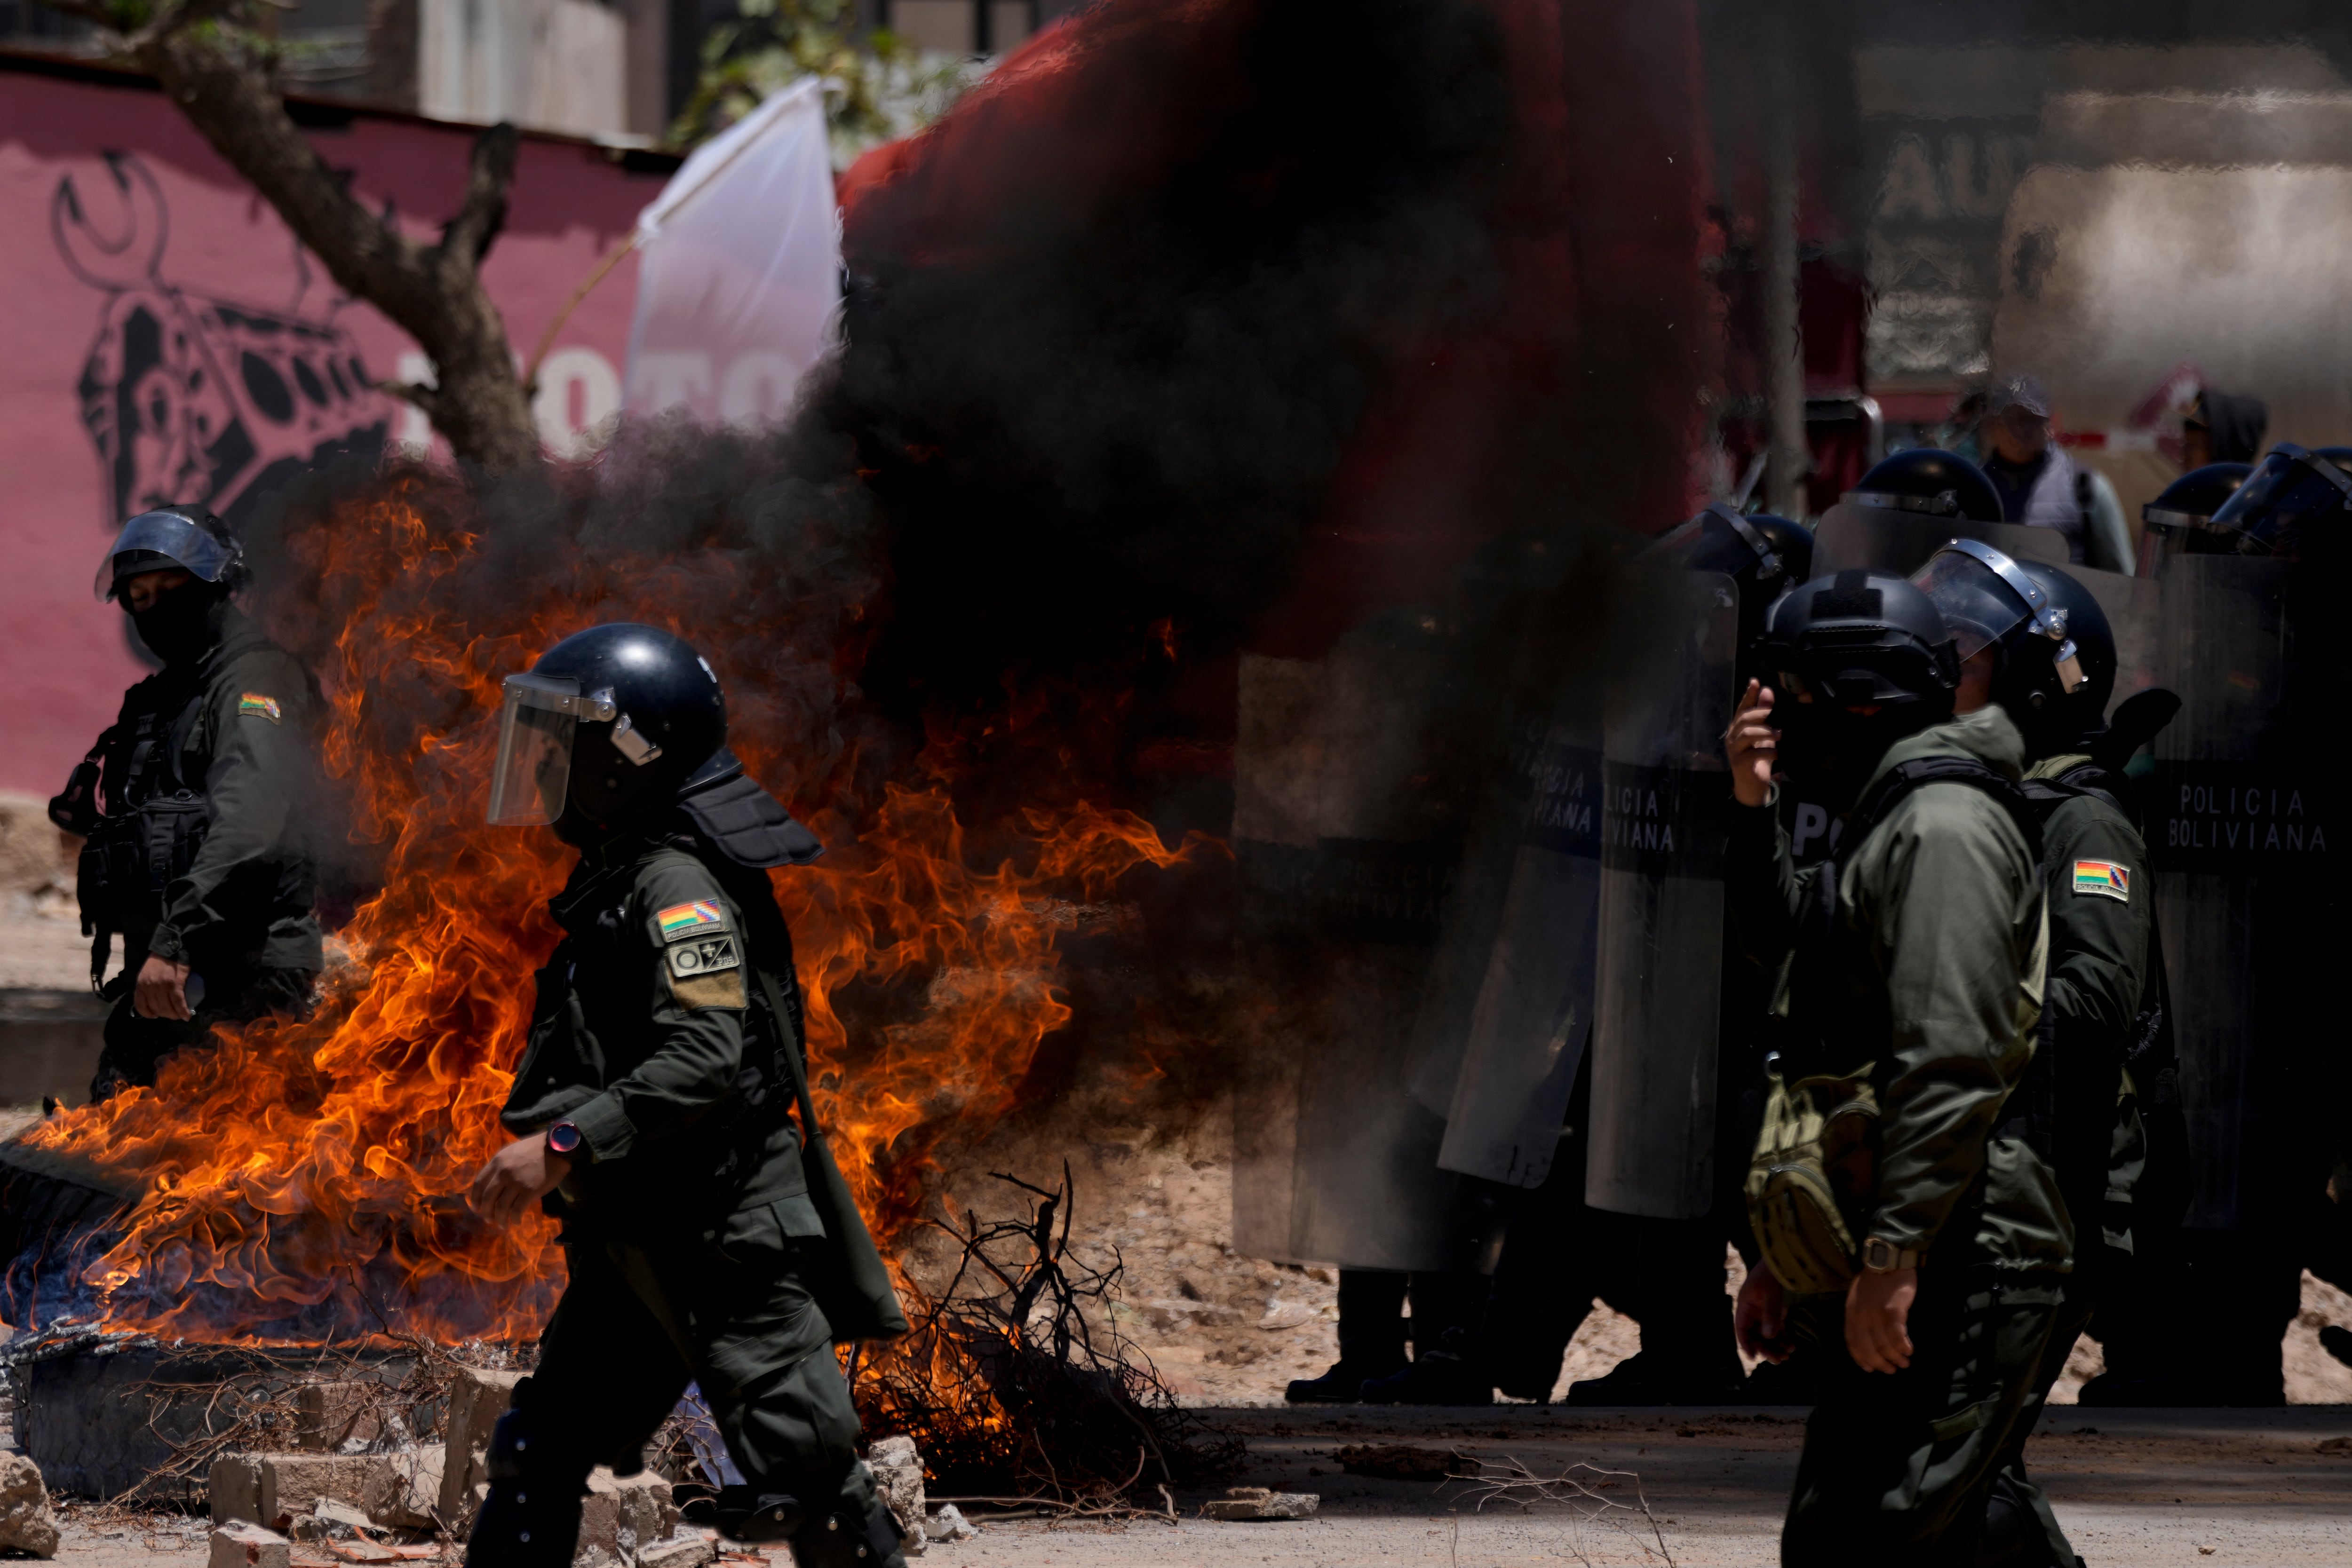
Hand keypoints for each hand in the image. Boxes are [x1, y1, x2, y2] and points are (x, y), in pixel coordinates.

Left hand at [133, 955, 192, 1020]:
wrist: (171, 947)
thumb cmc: (159, 960)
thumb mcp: (146, 973)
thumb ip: (146, 986)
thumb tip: (152, 1000)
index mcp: (140, 984)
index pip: (140, 1005)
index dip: (148, 1014)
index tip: (155, 1016)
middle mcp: (149, 987)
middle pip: (156, 1008)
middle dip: (165, 1015)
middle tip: (172, 1015)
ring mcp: (161, 985)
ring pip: (167, 1007)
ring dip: (174, 1015)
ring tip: (180, 1015)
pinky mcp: (175, 983)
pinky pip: (178, 1001)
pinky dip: (182, 1010)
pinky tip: (187, 1015)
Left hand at [470, 1135, 572, 1226]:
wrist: (557, 1147)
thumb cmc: (535, 1148)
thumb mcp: (512, 1151)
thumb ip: (501, 1165)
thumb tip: (494, 1184)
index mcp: (497, 1161)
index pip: (478, 1183)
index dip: (475, 1199)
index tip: (476, 1208)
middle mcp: (503, 1173)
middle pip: (488, 1198)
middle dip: (486, 1212)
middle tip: (489, 1220)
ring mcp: (516, 1182)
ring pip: (501, 1207)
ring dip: (500, 1219)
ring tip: (502, 1225)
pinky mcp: (530, 1191)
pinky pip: (517, 1210)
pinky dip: (515, 1219)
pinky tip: (517, 1222)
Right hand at [1725, 679, 1779, 808]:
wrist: (1752, 786)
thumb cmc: (1759, 759)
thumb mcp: (1764, 735)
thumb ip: (1765, 714)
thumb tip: (1768, 691)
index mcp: (1738, 728)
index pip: (1743, 708)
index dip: (1749, 695)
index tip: (1755, 681)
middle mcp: (1733, 736)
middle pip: (1744, 718)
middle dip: (1760, 713)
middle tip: (1775, 713)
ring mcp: (1734, 750)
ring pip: (1747, 733)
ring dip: (1765, 732)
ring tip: (1780, 735)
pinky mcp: (1739, 763)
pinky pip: (1753, 754)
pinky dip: (1767, 751)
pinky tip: (1778, 753)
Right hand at [1734, 1261, 1792, 1363]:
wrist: (1782, 1262)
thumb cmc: (1770, 1275)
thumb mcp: (1771, 1293)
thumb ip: (1770, 1313)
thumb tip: (1769, 1336)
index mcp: (1745, 1307)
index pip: (1742, 1329)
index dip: (1746, 1344)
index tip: (1753, 1357)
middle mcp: (1753, 1313)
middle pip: (1756, 1335)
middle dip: (1766, 1348)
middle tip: (1778, 1360)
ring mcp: (1764, 1314)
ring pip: (1767, 1335)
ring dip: (1775, 1346)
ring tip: (1787, 1355)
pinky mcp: (1775, 1314)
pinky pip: (1777, 1329)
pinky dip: (1783, 1338)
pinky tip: (1791, 1346)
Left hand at [1844, 1265, 1917, 1372]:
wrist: (1887, 1260)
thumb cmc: (1874, 1279)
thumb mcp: (1857, 1297)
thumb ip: (1858, 1315)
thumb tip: (1865, 1336)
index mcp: (1851, 1313)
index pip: (1852, 1343)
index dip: (1861, 1359)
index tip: (1870, 1369)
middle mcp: (1861, 1316)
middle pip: (1868, 1349)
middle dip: (1880, 1363)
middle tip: (1892, 1370)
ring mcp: (1876, 1314)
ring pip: (1884, 1345)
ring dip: (1896, 1358)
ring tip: (1904, 1362)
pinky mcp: (1894, 1311)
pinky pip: (1898, 1336)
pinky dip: (1903, 1347)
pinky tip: (1909, 1350)